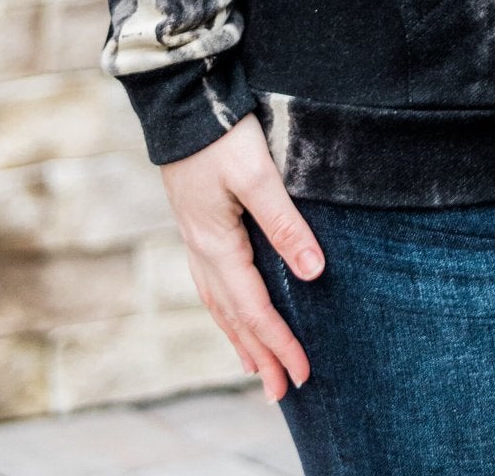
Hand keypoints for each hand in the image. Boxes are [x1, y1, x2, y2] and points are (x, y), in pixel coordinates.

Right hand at [159, 110, 324, 401]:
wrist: (181, 103)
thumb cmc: (221, 135)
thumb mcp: (258, 176)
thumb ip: (286, 223)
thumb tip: (313, 272)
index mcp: (217, 245)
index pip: (255, 308)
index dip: (281, 343)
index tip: (304, 372)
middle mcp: (201, 251)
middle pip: (234, 317)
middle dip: (261, 355)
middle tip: (285, 392)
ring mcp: (195, 239)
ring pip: (219, 304)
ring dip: (241, 338)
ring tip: (258, 367)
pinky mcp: (197, 225)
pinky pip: (212, 283)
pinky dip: (226, 310)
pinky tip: (232, 312)